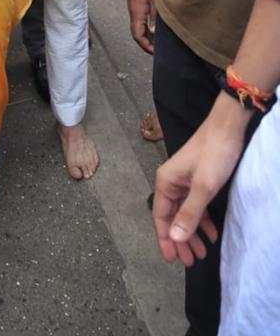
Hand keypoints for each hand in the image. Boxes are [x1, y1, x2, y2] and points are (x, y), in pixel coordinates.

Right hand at [125, 0, 157, 53]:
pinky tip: (155, 26)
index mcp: (136, 14)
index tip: (154, 52)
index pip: (137, 36)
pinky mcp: (138, 4)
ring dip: (147, 35)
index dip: (145, 46)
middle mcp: (134, 12)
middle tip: (157, 49)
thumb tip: (153, 33)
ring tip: (158, 40)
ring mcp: (135, 8)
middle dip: (146, 43)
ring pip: (139, 27)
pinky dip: (147, 26)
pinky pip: (140, 20)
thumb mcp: (155, 1)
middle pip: (137, 33)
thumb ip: (154, 18)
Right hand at [152, 94, 247, 266]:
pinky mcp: (198, 179)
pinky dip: (203, 220)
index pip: (160, 217)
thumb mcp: (203, 187)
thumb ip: (189, 214)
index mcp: (166, 182)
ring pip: (185, 213)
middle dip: (180, 240)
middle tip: (190, 262)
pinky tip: (212, 234)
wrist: (228, 127)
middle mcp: (172, 182)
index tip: (172, 260)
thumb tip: (174, 238)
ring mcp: (185, 180)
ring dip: (193, 233)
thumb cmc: (214, 155)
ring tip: (202, 253)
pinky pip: (196, 205)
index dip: (165, 239)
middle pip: (172, 217)